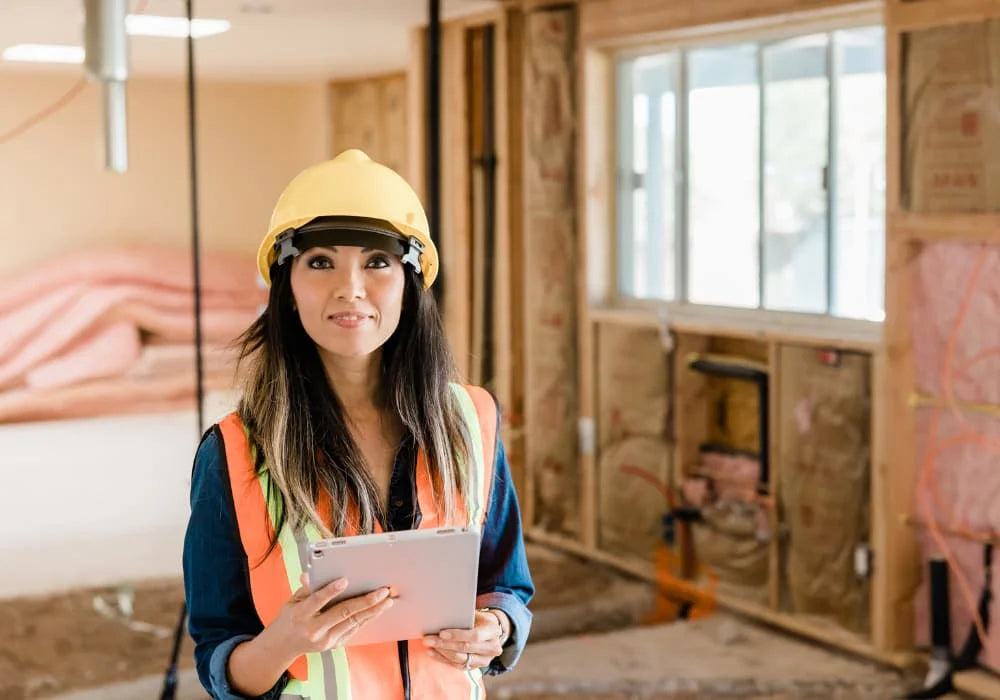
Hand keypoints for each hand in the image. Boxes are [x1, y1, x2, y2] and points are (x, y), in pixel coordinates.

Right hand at [262, 573, 393, 659]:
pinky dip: (367, 618)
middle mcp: (314, 630)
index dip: (331, 591)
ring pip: (353, 622)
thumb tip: (310, 573)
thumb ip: (306, 588)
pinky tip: (378, 609)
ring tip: (387, 599)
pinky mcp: (334, 645)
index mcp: (301, 615)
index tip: (345, 580)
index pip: (317, 601)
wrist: (284, 644)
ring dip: (373, 610)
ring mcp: (326, 640)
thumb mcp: (292, 600)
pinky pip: (354, 629)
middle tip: (383, 591)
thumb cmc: (291, 617)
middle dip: (365, 601)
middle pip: (343, 613)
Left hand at [423, 609, 507, 669]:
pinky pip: (457, 665)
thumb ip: (463, 617)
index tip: (441, 633)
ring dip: (441, 652)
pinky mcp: (475, 667)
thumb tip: (442, 617)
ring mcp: (484, 660)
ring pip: (460, 659)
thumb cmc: (479, 619)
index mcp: (492, 631)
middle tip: (427, 639)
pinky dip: (443, 659)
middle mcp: (492, 648)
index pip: (475, 636)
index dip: (457, 635)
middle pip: (465, 648)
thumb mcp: (476, 614)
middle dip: (444, 644)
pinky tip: (432, 652)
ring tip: (428, 645)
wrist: (490, 631)